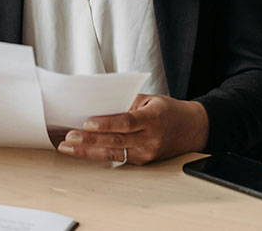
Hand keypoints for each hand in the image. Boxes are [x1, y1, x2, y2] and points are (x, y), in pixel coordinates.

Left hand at [56, 94, 208, 164]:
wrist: (193, 129)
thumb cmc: (169, 111)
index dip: (106, 123)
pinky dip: (98, 154)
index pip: (127, 122)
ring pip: (113, 153)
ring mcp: (146, 153)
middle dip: (89, 140)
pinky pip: (118, 158)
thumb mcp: (150, 99)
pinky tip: (82, 151)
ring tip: (68, 148)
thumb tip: (98, 105)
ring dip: (88, 151)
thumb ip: (126, 103)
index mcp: (153, 119)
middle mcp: (150, 139)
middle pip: (116, 141)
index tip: (87, 122)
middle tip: (69, 138)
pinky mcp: (143, 162)